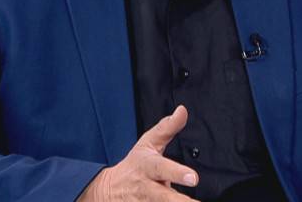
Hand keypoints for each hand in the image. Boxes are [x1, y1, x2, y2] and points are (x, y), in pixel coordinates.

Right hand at [78, 105, 197, 200]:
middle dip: (179, 201)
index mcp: (148, 167)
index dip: (177, 174)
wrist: (108, 190)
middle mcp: (147, 188)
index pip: (162, 168)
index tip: (193, 178)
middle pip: (164, 197)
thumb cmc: (134, 164)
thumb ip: (167, 128)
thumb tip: (183, 110)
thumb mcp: (148, 143)